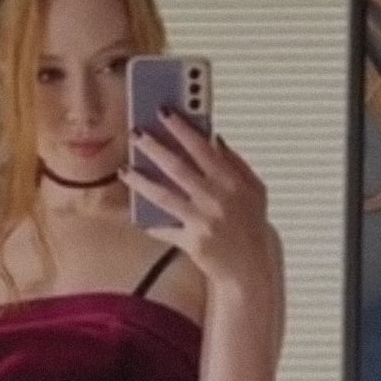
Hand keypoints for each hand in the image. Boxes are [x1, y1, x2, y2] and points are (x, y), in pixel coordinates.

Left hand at [120, 111, 276, 288]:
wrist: (251, 267)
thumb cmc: (251, 226)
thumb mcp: (254, 189)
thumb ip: (235, 162)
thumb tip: (215, 138)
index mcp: (231, 181)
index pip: (202, 147)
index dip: (182, 127)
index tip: (164, 112)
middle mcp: (215, 199)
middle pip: (177, 167)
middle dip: (154, 147)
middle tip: (135, 134)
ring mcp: (202, 221)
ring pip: (163, 196)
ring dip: (141, 181)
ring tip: (125, 170)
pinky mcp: (192, 242)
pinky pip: (166, 230)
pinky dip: (151, 224)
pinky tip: (137, 216)